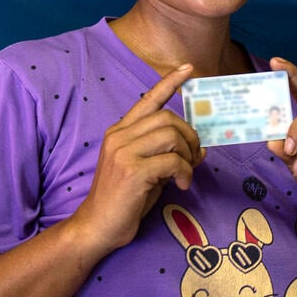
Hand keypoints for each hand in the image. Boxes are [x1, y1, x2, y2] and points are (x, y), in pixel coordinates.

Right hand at [72, 64, 203, 254]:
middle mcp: (119, 137)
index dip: (169, 83)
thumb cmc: (122, 200)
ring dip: (187, 155)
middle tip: (194, 157)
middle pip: (168, 118)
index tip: (187, 69)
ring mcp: (124, 153)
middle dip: (190, 136)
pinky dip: (184, 172)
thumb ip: (166, 154)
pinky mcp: (133, 172)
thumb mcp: (145, 171)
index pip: (147, 100)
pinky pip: (172, 161)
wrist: (96, 227)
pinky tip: (181, 185)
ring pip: (171, 136)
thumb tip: (200, 148)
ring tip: (185, 173)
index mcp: (119, 132)